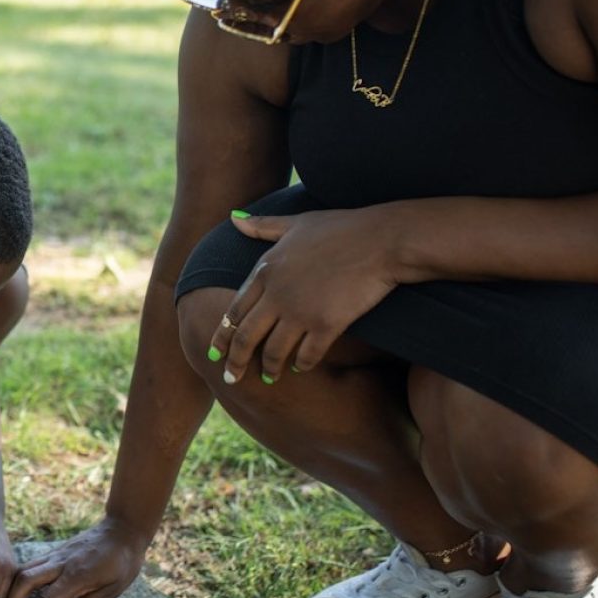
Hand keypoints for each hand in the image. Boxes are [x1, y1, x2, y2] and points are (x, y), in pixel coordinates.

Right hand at [1, 518, 146, 597]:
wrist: (122, 528)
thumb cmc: (122, 561)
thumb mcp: (113, 589)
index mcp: (76, 576)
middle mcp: (60, 564)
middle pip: (25, 581)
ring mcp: (56, 555)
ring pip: (24, 570)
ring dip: (12, 589)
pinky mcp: (56, 551)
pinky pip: (32, 564)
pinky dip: (20, 578)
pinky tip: (18, 589)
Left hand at [215, 208, 399, 383]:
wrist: (382, 239)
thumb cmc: (342, 227)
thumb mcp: (296, 222)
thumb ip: (263, 226)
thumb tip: (233, 219)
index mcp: (265, 270)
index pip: (234, 311)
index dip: (222, 335)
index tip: (215, 352)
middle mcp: (277, 294)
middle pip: (245, 337)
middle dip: (235, 361)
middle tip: (231, 378)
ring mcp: (300, 311)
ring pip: (274, 351)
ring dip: (269, 369)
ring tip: (268, 378)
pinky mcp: (326, 325)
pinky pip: (307, 355)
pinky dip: (301, 365)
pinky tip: (300, 368)